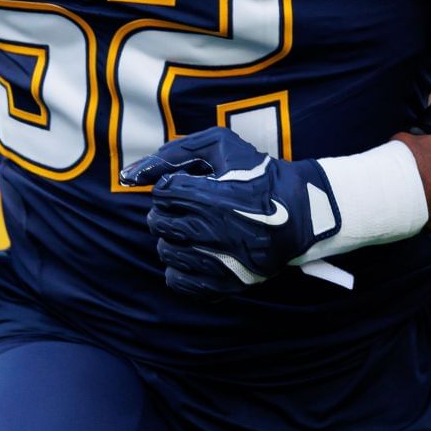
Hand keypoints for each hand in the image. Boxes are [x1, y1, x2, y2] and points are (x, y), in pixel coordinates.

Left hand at [122, 130, 341, 295]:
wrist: (301, 213)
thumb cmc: (259, 175)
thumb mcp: (222, 146)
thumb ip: (173, 152)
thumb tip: (130, 175)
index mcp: (209, 197)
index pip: (162, 193)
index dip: (174, 186)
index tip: (192, 186)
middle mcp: (210, 232)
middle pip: (157, 222)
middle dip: (170, 210)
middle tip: (191, 207)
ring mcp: (217, 262)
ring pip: (165, 251)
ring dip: (175, 237)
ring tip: (197, 229)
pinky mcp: (223, 284)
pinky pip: (177, 280)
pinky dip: (181, 266)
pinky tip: (197, 252)